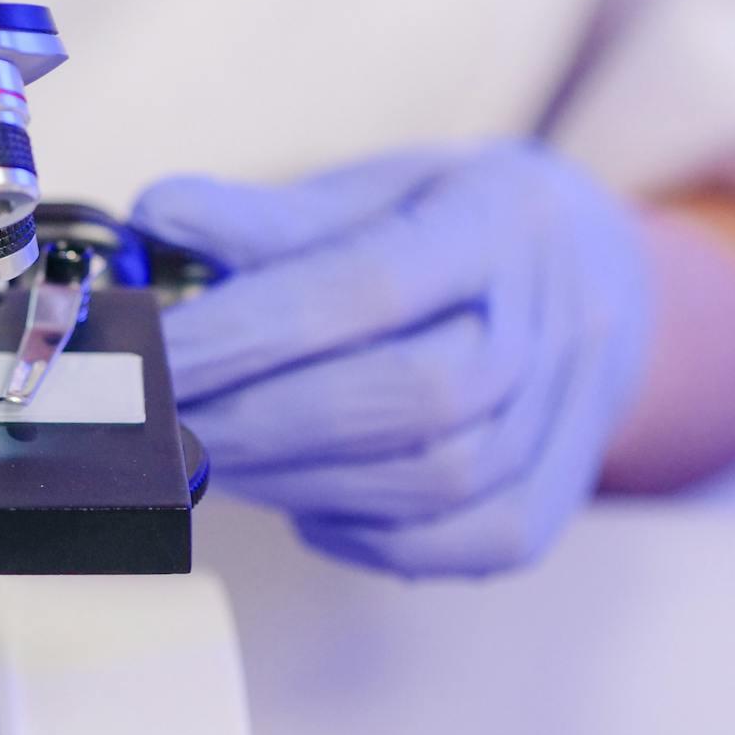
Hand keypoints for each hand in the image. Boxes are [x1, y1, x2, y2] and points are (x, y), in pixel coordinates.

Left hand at [132, 142, 652, 576]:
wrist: (590, 272)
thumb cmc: (443, 226)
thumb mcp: (367, 191)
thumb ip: (265, 216)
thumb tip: (153, 216)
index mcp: (498, 220)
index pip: (364, 288)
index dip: (243, 333)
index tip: (144, 359)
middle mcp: (556, 319)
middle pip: (408, 394)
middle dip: (257, 420)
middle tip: (158, 426)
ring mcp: (569, 416)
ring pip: (433, 481)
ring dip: (296, 482)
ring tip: (211, 459)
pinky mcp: (556, 498)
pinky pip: (463, 543)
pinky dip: (369, 538)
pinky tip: (304, 507)